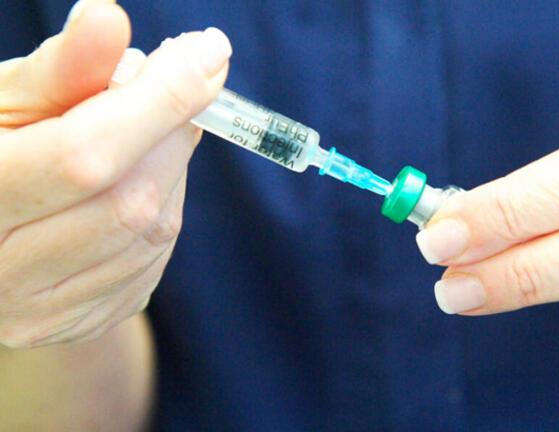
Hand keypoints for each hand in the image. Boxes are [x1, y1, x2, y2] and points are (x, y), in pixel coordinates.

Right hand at [0, 0, 230, 347]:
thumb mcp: (7, 101)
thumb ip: (60, 67)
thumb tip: (110, 18)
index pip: (87, 154)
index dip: (159, 101)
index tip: (209, 52)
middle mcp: (2, 271)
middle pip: (131, 197)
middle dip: (171, 130)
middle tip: (176, 85)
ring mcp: (41, 310)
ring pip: (153, 230)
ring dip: (171, 167)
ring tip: (145, 133)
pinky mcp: (79, 323)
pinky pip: (154, 257)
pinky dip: (163, 205)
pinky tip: (139, 180)